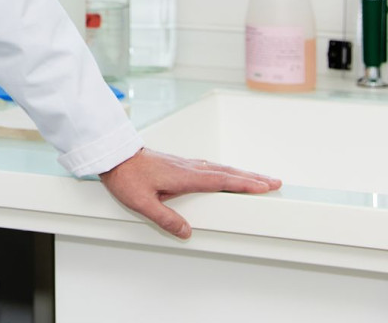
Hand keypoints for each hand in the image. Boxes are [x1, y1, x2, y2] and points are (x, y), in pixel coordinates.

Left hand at [98, 148, 280, 239]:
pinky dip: (224, 170)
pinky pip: (209, 166)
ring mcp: (184, 164)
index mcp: (184, 176)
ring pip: (219, 168)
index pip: (221, 180)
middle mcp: (188, 167)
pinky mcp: (178, 163)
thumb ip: (165, 219)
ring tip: (258, 179)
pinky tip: (226, 173)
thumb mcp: (142, 202)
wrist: (113, 155)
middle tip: (274, 181)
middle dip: (252, 177)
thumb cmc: (126, 175)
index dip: (244, 183)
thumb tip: (187, 232)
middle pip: (227, 172)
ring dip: (240, 173)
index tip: (265, 186)